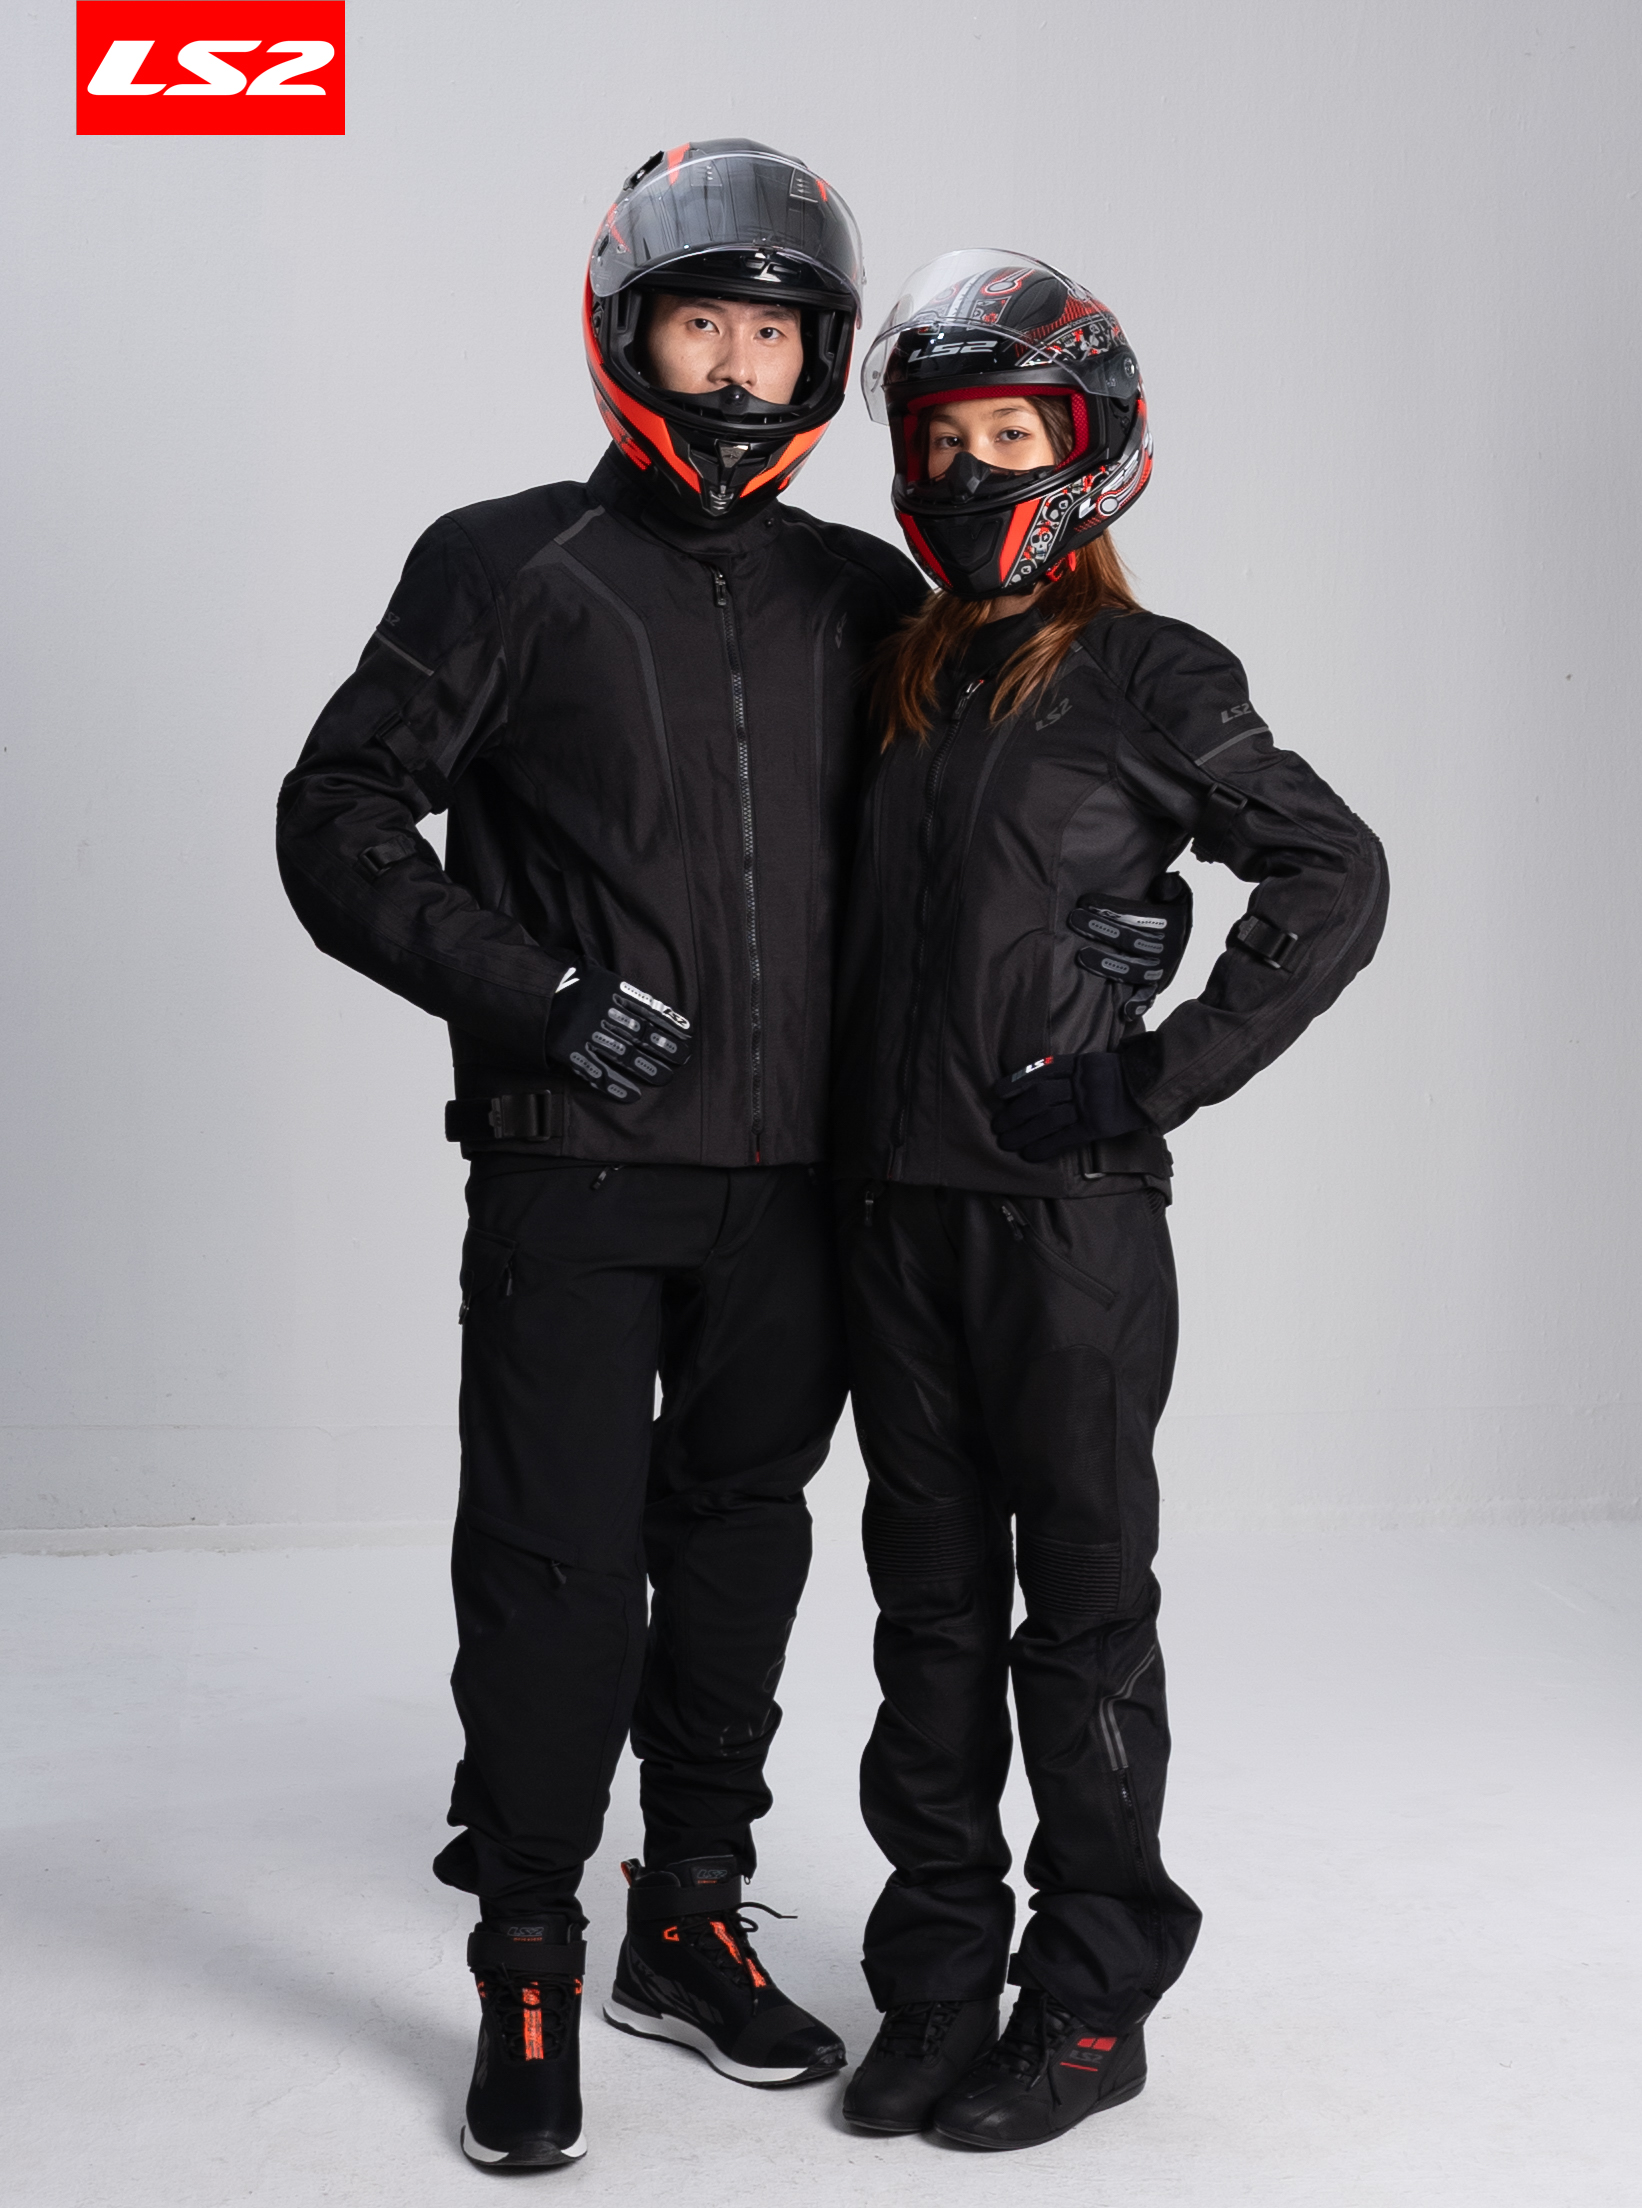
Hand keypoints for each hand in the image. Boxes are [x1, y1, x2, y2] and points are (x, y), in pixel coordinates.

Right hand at [545, 965, 691, 1103]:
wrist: (532, 993)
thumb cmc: (572, 984)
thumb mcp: (599, 978)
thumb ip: (624, 994)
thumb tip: (660, 1013)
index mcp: (610, 990)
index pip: (648, 1010)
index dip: (669, 1025)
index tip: (686, 1037)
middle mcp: (599, 1011)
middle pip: (640, 1034)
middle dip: (665, 1049)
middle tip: (682, 1060)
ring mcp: (584, 1031)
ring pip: (623, 1054)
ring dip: (646, 1068)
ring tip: (665, 1077)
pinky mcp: (568, 1050)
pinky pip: (595, 1071)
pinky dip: (615, 1085)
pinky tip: (632, 1094)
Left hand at [991, 1051, 1147, 1162]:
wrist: (1155, 1087)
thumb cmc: (1126, 1077)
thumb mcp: (1099, 1064)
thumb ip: (1076, 1070)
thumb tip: (1047, 1081)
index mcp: (1080, 1064)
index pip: (1041, 1070)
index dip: (1017, 1081)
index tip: (998, 1092)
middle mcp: (1081, 1083)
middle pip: (1039, 1095)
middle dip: (1015, 1112)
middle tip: (998, 1124)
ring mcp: (1089, 1104)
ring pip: (1048, 1117)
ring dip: (1024, 1131)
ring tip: (1006, 1141)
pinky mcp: (1096, 1125)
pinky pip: (1065, 1137)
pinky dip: (1045, 1146)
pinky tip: (1030, 1154)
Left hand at [1067, 871, 1191, 1018]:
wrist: (1178, 940)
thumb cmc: (1166, 910)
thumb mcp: (1175, 894)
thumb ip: (1170, 886)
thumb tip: (1163, 886)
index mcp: (1172, 924)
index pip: (1139, 915)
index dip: (1112, 908)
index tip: (1085, 901)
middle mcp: (1167, 949)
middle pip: (1130, 940)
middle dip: (1100, 930)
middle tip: (1074, 919)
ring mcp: (1160, 971)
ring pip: (1133, 970)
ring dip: (1106, 964)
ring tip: (1080, 955)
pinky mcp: (1154, 988)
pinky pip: (1148, 999)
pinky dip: (1138, 1005)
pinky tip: (1123, 1010)